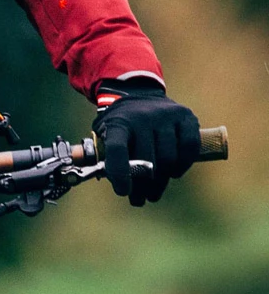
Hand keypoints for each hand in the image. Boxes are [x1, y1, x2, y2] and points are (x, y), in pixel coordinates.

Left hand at [92, 82, 200, 205]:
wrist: (140, 94)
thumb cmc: (122, 123)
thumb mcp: (105, 132)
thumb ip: (105, 154)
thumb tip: (109, 183)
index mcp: (119, 121)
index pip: (117, 148)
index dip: (119, 173)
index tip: (123, 192)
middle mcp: (142, 116)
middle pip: (146, 160)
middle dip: (142, 186)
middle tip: (139, 200)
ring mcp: (166, 116)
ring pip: (168, 159)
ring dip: (161, 182)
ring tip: (152, 193)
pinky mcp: (187, 118)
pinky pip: (189, 150)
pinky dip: (182, 166)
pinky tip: (173, 173)